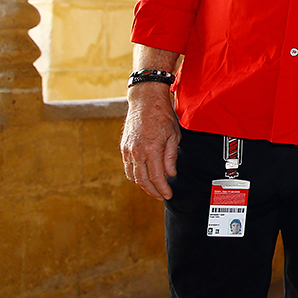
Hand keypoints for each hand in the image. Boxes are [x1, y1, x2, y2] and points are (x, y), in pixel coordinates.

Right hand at [121, 84, 180, 198]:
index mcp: (151, 149)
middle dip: (152, 191)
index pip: (156, 177)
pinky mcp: (124, 147)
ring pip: (133, 175)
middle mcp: (136, 151)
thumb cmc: (161, 115)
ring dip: (142, 185)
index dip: (162, 189)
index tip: (168, 195)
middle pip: (142, 180)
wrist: (145, 101)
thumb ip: (170, 157)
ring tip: (153, 189)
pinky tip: (143, 178)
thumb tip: (170, 174)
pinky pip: (128, 167)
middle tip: (161, 196)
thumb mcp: (174, 135)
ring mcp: (128, 150)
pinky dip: (135, 176)